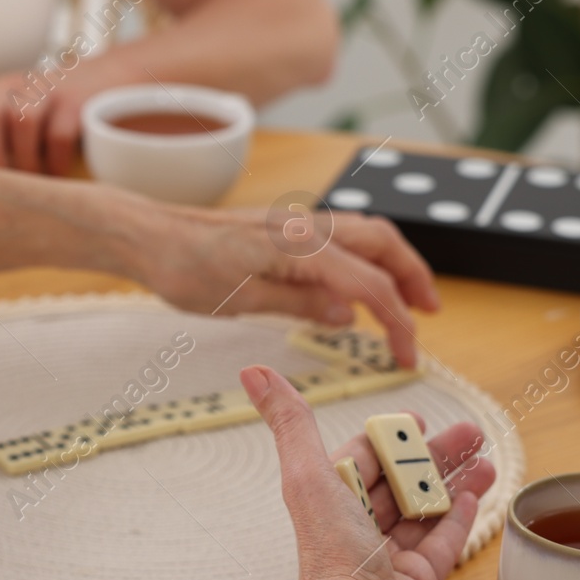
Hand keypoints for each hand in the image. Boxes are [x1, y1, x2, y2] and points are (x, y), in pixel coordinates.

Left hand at [0, 61, 127, 175]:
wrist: (99, 83)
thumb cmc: (42, 119)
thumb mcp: (3, 123)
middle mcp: (10, 85)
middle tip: (5, 191)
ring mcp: (44, 88)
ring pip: (22, 120)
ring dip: (25, 161)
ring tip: (33, 183)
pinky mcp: (75, 101)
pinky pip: (58, 135)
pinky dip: (55, 162)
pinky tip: (57, 175)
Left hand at [132, 207, 439, 367]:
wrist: (150, 236)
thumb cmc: (185, 268)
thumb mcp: (241, 299)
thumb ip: (300, 303)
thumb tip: (349, 314)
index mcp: (302, 246)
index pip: (370, 284)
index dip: (397, 323)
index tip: (407, 356)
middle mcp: (307, 226)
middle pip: (384, 244)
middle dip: (414, 278)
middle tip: (429, 316)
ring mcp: (298, 222)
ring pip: (367, 234)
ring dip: (395, 264)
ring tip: (408, 299)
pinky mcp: (287, 228)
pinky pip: (343, 236)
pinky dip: (367, 258)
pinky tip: (361, 284)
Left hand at [241, 366, 494, 579]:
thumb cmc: (333, 555)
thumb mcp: (309, 475)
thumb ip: (289, 421)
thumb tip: (252, 370)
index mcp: (325, 502)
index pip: (360, 459)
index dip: (387, 437)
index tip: (420, 418)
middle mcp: (352, 530)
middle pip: (397, 482)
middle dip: (432, 455)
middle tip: (470, 432)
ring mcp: (385, 560)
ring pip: (423, 511)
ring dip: (453, 482)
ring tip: (486, 458)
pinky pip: (440, 545)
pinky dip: (458, 519)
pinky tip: (477, 496)